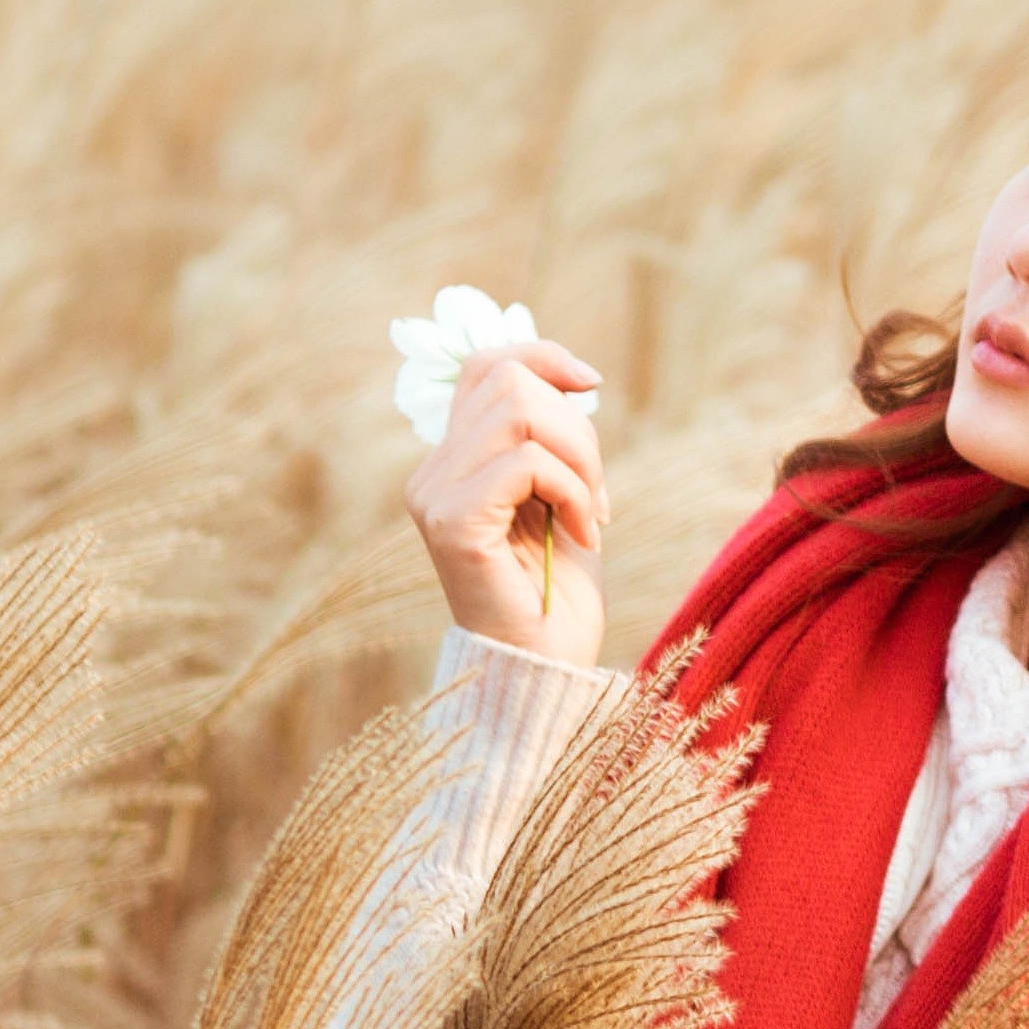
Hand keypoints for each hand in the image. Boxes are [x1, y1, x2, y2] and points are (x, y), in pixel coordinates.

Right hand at [406, 335, 606, 663]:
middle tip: (596, 494)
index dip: (542, 356)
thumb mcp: (561, 497)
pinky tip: (583, 535)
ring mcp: (434, 498)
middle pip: (508, 380)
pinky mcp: (452, 524)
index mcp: (452, 464)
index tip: (592, 385)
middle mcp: (431, 475)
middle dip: (576, 426)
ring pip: (520, 412)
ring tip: (592, 513)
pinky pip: (528, 463)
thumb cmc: (557, 594)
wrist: (546, 671)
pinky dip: (573, 491)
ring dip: (580, 459)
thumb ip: (552, 440)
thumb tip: (572, 377)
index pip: (484, 368)